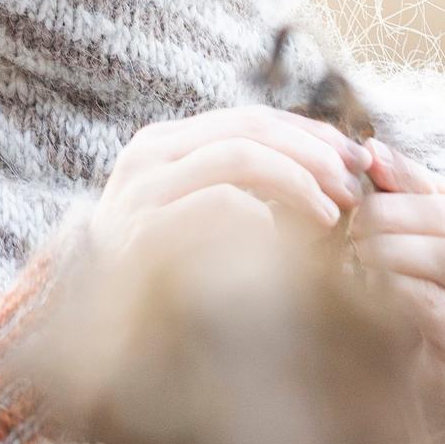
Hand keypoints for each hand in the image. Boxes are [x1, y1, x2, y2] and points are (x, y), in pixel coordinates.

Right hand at [84, 105, 374, 261]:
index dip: (309, 132)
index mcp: (164, 143)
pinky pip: (219, 205)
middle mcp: (148, 154)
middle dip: (311, 153)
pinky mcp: (144, 229)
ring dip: (296, 181)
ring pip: (237, 157)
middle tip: (351, 187)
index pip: (249, 118)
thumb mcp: (197, 213)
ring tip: (330, 215)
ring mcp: (142, 190)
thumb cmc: (160, 271)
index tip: (354, 158)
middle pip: (248, 129)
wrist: (90, 325)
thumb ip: (242, 184)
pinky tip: (280, 244)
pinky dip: (260, 219)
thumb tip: (328, 163)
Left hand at [348, 138, 444, 422]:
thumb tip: (373, 147)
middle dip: (397, 213)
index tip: (362, 163)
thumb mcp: (406, 244)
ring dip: (394, 247)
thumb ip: (398, 198)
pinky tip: (368, 286)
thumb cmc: (408, 307)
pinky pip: (437, 306)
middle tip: (352, 220)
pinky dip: (396, 287)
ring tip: (356, 249)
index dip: (406, 176)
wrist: (410, 393)